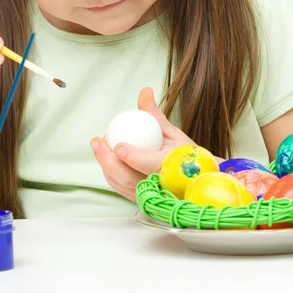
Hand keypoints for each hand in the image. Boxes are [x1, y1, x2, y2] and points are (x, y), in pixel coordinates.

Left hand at [90, 87, 193, 202]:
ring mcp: (148, 196)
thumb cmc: (185, 156)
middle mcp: (158, 187)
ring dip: (105, 166)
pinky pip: (120, 188)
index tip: (118, 145)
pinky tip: (104, 157)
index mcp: (171, 169)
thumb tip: (145, 91)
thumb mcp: (173, 133)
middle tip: (97, 141)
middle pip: (128, 178)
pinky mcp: (140, 201)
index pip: (149, 164)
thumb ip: (154, 115)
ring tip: (97, 145)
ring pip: (121, 185)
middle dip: (108, 161)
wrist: (195, 182)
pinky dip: (110, 173)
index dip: (132, 157)